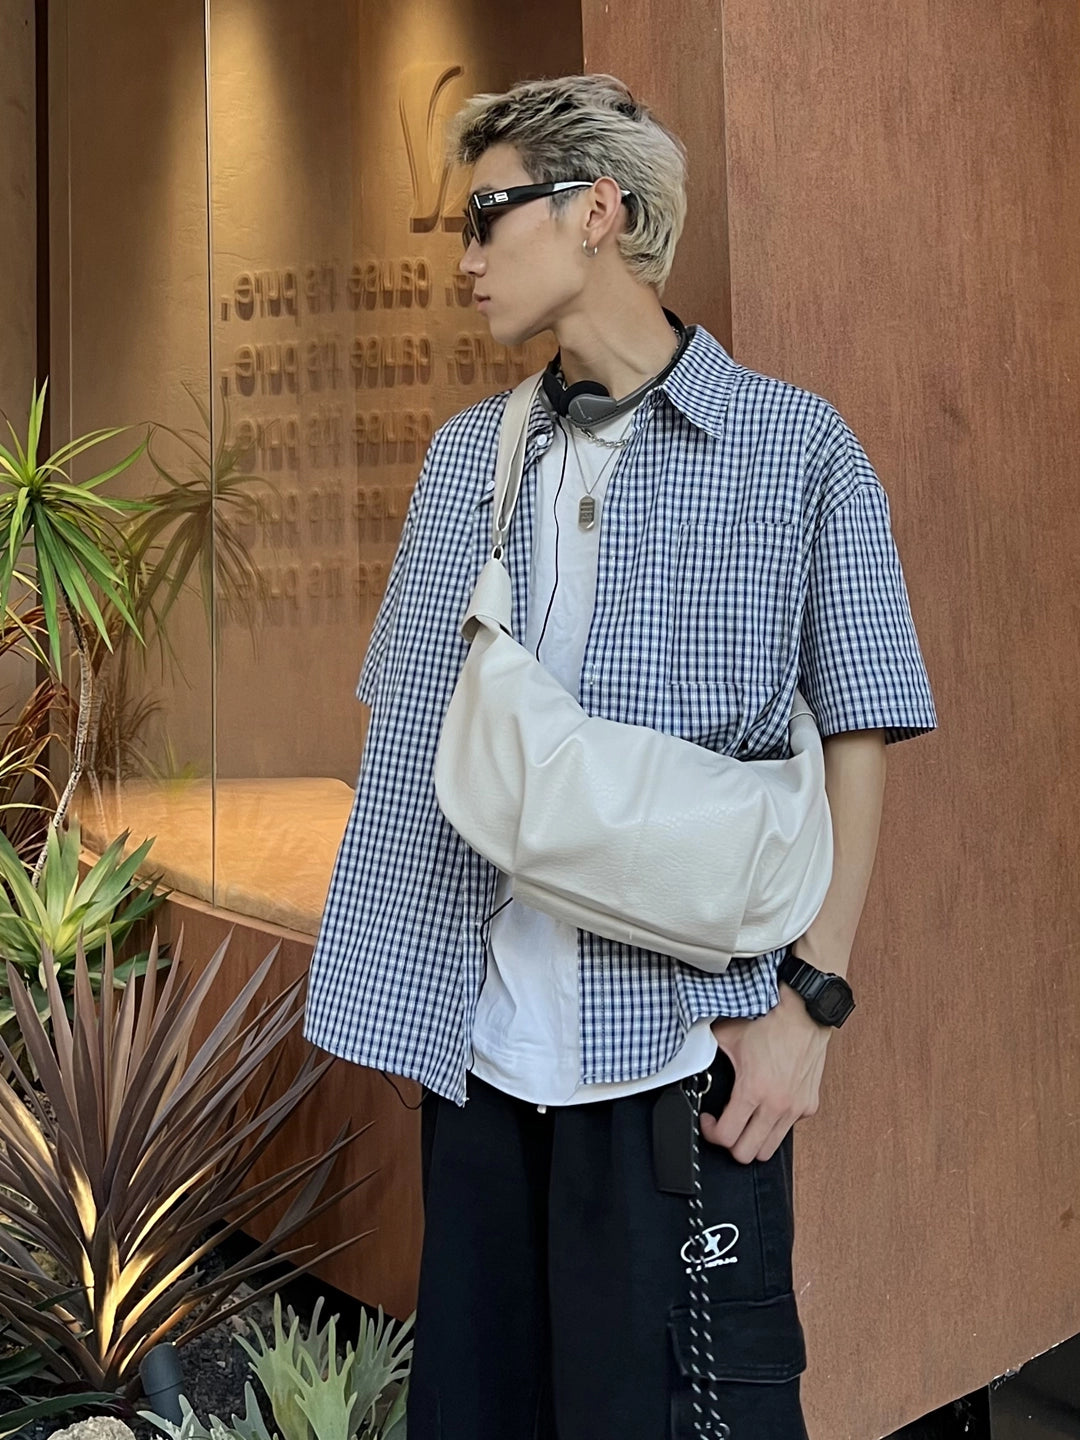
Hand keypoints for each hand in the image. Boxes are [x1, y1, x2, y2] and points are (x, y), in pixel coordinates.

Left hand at [701, 984, 830, 1163]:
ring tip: (744, 1122)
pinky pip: (788, 1129)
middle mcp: (777, 1105)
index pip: (727, 1137)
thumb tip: (689, 1056)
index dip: (711, 1133)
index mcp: (754, 1090)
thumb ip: (706, 1051)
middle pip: (748, 1154)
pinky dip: (775, 1125)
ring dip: (753, 1141)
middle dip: (731, 1145)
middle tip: (725, 1126)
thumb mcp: (727, 1035)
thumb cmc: (770, 1020)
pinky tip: (766, 1108)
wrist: (804, 1012)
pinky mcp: (809, 1105)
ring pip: (769, 1149)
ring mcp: (795, 1108)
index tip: (709, 1121)